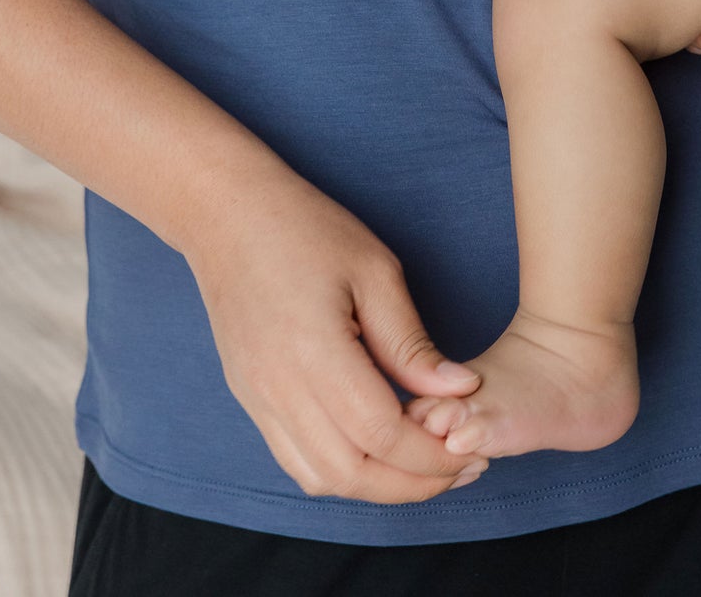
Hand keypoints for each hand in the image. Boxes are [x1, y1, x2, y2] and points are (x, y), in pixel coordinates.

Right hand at [183, 157, 489, 503]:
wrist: (226, 214)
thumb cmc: (306, 228)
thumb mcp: (373, 269)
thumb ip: (410, 341)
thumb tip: (462, 389)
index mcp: (314, 352)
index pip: (382, 435)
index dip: (434, 455)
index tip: (474, 450)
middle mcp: (279, 388)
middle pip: (351, 475)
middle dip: (412, 484)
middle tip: (461, 468)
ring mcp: (257, 399)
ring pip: (320, 478)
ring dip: (376, 486)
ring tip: (425, 466)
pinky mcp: (250, 398)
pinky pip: (295, 460)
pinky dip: (340, 471)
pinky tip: (376, 450)